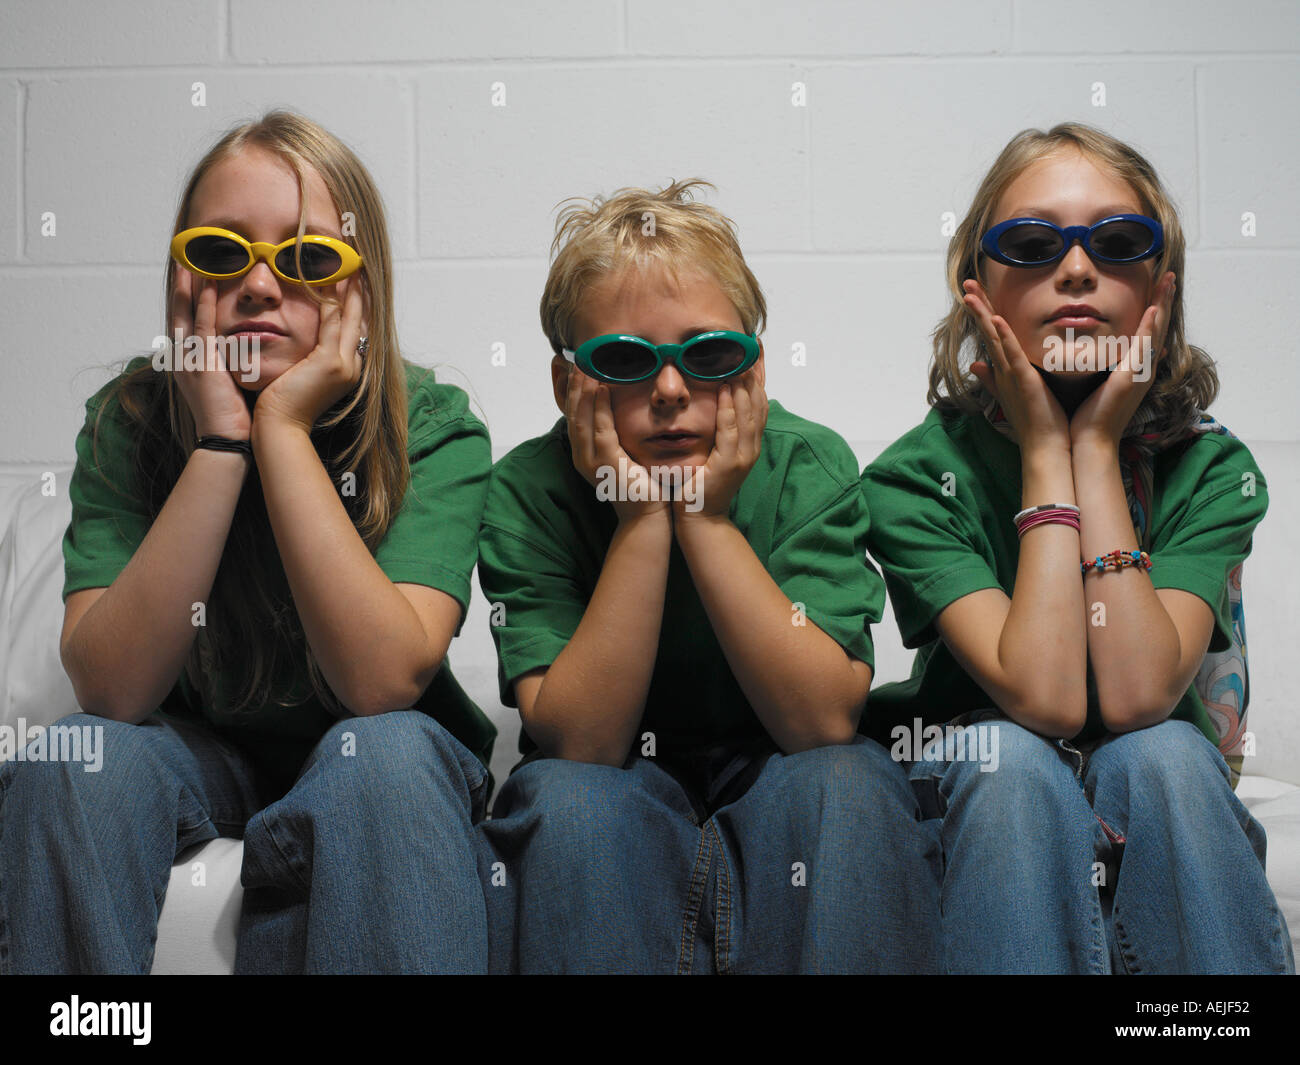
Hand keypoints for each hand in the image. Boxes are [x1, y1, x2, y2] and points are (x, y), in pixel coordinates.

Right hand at [168, 270, 252, 439]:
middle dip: (180, 288)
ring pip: (186, 315)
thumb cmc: (232, 419)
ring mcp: (189, 361)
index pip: (185, 325)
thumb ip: (228, 367)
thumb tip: (241, 354)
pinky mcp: (202, 365)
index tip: (189, 279)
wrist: (226, 442)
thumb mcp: (226, 387)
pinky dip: (203, 304)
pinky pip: (202, 326)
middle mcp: (183, 360)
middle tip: (182, 261)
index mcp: (188, 365)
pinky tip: (207, 284)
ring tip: (190, 261)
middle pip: (178, 315)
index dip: (185, 302)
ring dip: (188, 287)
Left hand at [254, 279, 365, 434]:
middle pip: (360, 320)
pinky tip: (327, 280)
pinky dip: (330, 300)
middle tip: (359, 266)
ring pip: (349, 318)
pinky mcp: (329, 363)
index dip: (357, 305)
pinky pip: (331, 323)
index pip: (355, 330)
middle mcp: (352, 366)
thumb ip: (309, 357)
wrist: (281, 428)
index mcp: (347, 370)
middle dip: (360, 293)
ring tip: (348, 265)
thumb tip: (305, 339)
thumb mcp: (302, 376)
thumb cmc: (283, 405)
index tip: (355, 282)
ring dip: (349, 290)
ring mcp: (344, 365)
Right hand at [563, 365, 670, 524]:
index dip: (571, 389)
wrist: (647, 514)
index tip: (573, 365)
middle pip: (572, 413)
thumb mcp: (622, 450)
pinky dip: (599, 408)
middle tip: (575, 359)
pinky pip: (601, 431)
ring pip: (581, 419)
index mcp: (584, 451)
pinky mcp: (607, 465)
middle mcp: (581, 455)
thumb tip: (614, 403)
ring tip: (584, 368)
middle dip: (572, 385)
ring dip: (582, 391)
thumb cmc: (639, 481)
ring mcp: (591, 461)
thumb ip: (615, 430)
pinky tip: (601, 389)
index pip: (573, 414)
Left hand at [675, 368, 767, 524]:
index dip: (759, 378)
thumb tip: (717, 403)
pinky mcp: (729, 465)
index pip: (759, 404)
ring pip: (748, 414)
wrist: (699, 518)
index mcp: (749, 444)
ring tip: (739, 361)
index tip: (757, 353)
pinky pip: (730, 430)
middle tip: (752, 348)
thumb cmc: (700, 485)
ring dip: (743, 386)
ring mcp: (743, 457)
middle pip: (759, 404)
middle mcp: (752, 448)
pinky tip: (724, 389)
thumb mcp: (713, 451)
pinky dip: (728, 408)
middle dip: (756, 374)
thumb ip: (719, 430)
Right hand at [963, 279, 1071, 452]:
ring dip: (983, 314)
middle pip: (987, 332)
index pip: (991, 337)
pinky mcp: (1023, 380)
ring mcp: (1011, 374)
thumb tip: (976, 365)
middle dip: (977, 307)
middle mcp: (1003, 371)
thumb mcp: (1014, 395)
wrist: (1045, 447)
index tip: (974, 295)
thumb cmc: (1038, 423)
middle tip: (966, 284)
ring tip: (971, 293)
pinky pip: (1011, 353)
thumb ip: (994, 379)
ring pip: (994, 338)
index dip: (982, 314)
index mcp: (1004, 372)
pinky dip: (1003, 336)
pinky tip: (996, 319)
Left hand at [1069, 271, 1175, 449]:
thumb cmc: (1089, 416)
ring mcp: (1140, 373)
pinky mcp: (1132, 378)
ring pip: (1156, 332)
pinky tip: (1152, 310)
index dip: (1155, 309)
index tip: (1156, 287)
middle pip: (1159, 327)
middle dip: (1164, 301)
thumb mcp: (1100, 385)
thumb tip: (1102, 354)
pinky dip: (1150, 328)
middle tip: (1168, 276)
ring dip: (1162, 305)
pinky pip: (1144, 347)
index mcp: (1135, 369)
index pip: (1148, 332)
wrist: (1089, 441)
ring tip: (1166, 282)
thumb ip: (1104, 368)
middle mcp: (1143, 369)